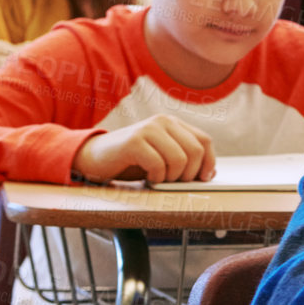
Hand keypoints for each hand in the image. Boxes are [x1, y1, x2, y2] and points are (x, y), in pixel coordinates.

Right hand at [72, 115, 215, 184]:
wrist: (93, 158)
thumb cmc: (131, 161)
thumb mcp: (162, 158)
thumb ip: (184, 160)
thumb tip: (210, 173)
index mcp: (173, 123)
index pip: (205, 141)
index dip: (208, 162)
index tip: (203, 179)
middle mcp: (163, 121)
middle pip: (196, 151)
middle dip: (189, 174)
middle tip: (174, 182)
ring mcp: (148, 129)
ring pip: (179, 159)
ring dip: (171, 177)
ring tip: (158, 179)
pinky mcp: (134, 141)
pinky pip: (158, 165)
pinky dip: (156, 178)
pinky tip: (147, 178)